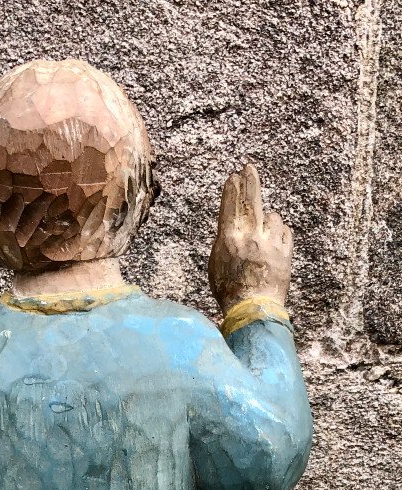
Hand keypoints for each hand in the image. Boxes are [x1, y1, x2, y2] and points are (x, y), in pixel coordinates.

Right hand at [208, 164, 292, 315]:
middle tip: (249, 167)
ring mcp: (270, 243)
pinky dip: (280, 232)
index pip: (231, 206)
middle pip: (252, 201)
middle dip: (250, 181)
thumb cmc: (230, 292)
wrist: (254, 309)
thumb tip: (232, 227)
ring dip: (269, 220)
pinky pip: (285, 232)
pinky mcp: (285, 252)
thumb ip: (225, 242)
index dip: (232, 189)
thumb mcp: (216, 265)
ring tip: (263, 232)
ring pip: (273, 217)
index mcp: (230, 239)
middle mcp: (251, 236)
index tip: (234, 176)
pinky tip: (275, 239)